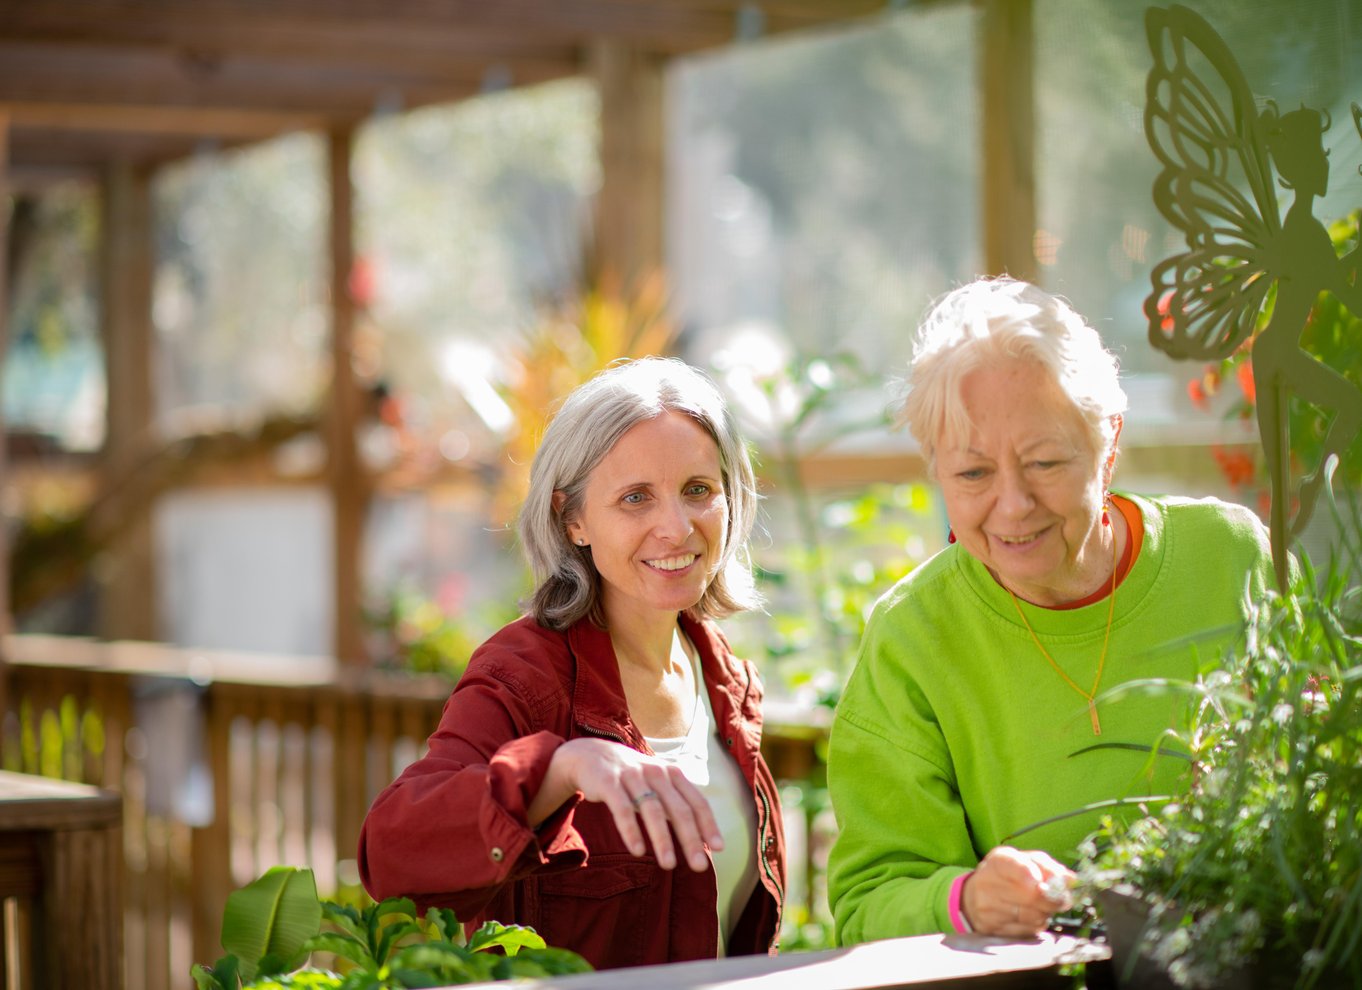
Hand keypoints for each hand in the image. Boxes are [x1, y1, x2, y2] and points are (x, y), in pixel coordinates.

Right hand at [536, 737, 723, 871]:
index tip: (718, 849)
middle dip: (690, 838)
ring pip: (652, 810)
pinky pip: (621, 809)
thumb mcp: (657, 784)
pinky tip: (637, 850)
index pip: (696, 801)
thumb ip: (677, 805)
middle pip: (679, 809)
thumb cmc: (632, 778)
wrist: (590, 755)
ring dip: (662, 839)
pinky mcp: (609, 782)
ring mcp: (632, 776)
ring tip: (669, 865)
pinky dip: (631, 830)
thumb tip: (702, 838)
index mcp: (672, 774)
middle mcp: (656, 773)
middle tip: (699, 866)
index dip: (708, 825)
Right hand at [961, 846, 1074, 936]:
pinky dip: (1035, 925)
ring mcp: (987, 907)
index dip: (1028, 874)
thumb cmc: (1008, 876)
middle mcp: (988, 882)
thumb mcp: (1026, 862)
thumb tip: (1071, 880)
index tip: (1040, 882)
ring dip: (1045, 913)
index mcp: (999, 861)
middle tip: (1063, 900)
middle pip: (1031, 896)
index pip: (1013, 865)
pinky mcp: (990, 927)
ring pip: (1032, 916)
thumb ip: (1049, 867)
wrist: (974, 896)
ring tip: (1042, 907)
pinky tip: (1031, 918)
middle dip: (1053, 900)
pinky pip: (1025, 930)